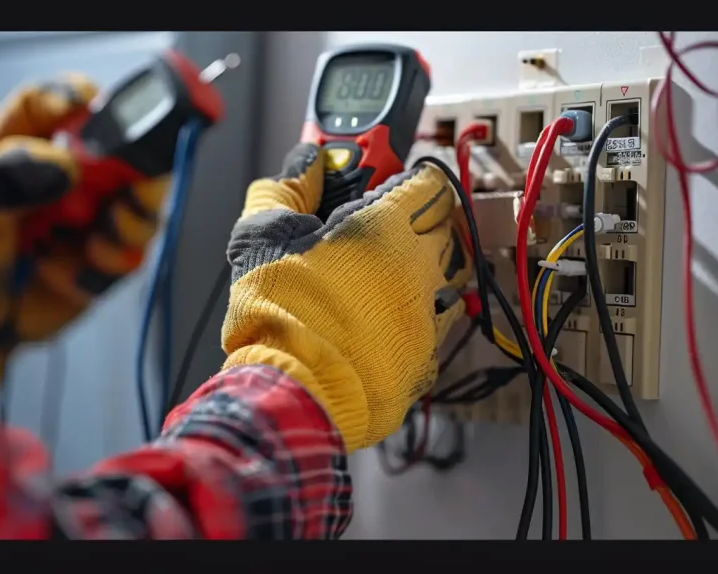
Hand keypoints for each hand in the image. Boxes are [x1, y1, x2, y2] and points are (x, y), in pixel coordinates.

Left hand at [0, 74, 170, 384]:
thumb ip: (11, 178)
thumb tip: (67, 166)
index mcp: (19, 147)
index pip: (46, 106)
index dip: (70, 97)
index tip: (88, 102)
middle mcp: (63, 174)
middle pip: (115, 148)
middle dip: (132, 162)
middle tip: (132, 181)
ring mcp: (90, 213)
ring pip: (140, 197)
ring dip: (134, 214)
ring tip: (108, 232)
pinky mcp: (107, 254)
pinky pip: (133, 247)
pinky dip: (119, 255)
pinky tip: (89, 263)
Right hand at [221, 144, 471, 451]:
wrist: (294, 387)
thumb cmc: (281, 309)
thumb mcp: (264, 235)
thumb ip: (287, 190)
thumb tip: (306, 163)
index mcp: (387, 228)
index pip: (429, 184)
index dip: (409, 179)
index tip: (388, 184)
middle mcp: (420, 268)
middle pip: (447, 228)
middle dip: (423, 221)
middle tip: (387, 227)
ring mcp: (428, 316)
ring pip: (452, 278)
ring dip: (431, 267)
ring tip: (394, 274)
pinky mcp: (426, 360)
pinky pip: (438, 327)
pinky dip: (421, 316)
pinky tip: (390, 320)